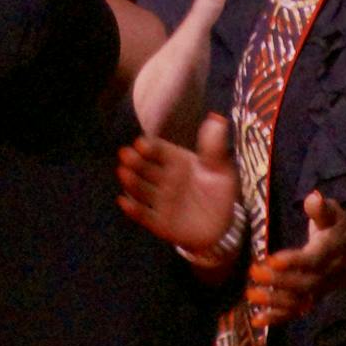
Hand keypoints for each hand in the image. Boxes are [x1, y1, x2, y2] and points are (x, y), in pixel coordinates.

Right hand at [117, 115, 240, 252]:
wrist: (221, 227)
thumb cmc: (219, 192)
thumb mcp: (220, 168)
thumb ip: (214, 147)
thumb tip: (217, 118)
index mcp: (176, 162)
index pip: (160, 151)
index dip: (150, 147)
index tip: (141, 143)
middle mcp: (164, 179)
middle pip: (146, 168)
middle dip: (135, 161)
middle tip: (126, 154)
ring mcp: (159, 200)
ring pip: (141, 189)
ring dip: (131, 182)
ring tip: (124, 173)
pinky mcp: (158, 221)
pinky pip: (144, 215)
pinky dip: (133, 209)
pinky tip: (124, 202)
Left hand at [247, 191, 345, 324]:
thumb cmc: (339, 230)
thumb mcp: (335, 215)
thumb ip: (322, 208)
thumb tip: (312, 197)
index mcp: (328, 251)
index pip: (311, 259)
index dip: (293, 261)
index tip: (271, 259)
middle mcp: (323, 275)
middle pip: (302, 283)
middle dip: (277, 281)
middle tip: (253, 273)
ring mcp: (317, 290)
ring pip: (297, 301)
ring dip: (274, 302)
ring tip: (251, 295)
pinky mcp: (311, 298)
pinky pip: (295, 312)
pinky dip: (277, 318)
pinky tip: (257, 321)